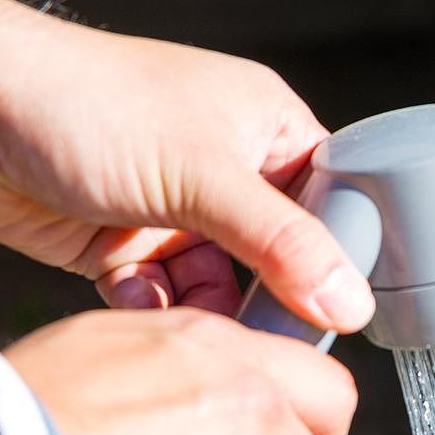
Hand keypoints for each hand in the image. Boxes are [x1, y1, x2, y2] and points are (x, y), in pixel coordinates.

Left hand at [0, 0, 372, 329]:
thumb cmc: (85, 103)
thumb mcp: (203, 175)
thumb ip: (283, 244)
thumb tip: (350, 302)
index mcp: (266, 129)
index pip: (335, 204)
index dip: (342, 258)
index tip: (343, 308)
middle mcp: (229, 170)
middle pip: (282, 258)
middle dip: (270, 296)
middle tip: (268, 330)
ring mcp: (178, 210)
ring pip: (224, 286)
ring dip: (209, 311)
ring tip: (194, 320)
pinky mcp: (129, 245)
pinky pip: (167, 297)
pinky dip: (157, 309)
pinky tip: (138, 297)